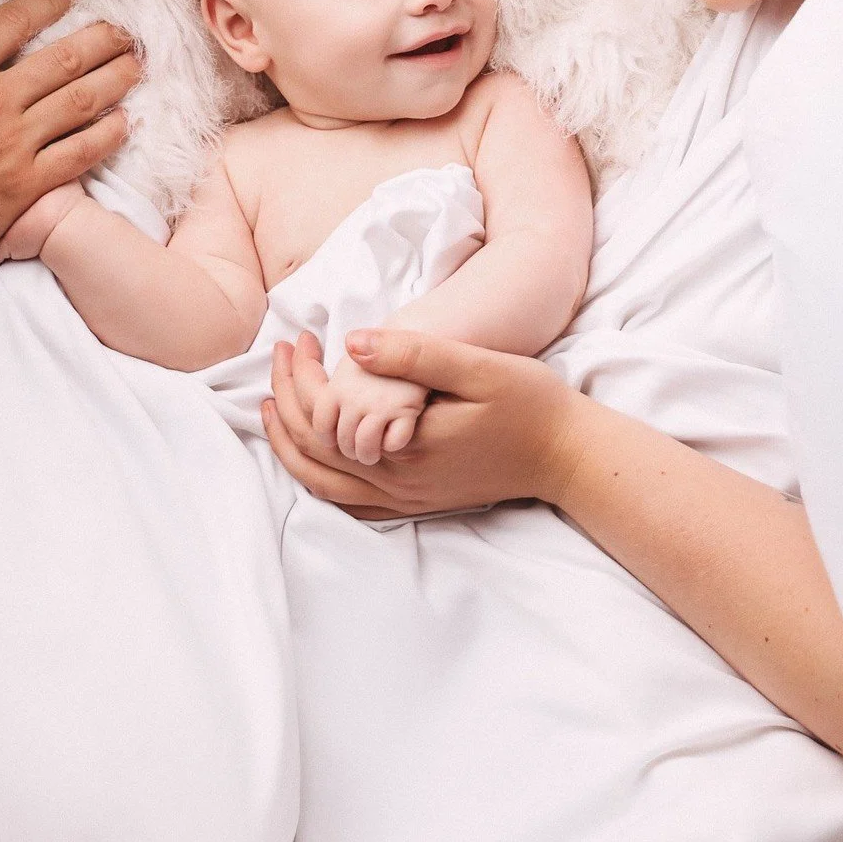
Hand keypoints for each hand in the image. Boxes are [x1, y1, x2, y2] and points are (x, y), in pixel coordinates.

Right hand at [0, 0, 141, 330]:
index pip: (13, 21)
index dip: (48, 2)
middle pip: (62, 59)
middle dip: (101, 39)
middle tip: (125, 31)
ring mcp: (12, 146)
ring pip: (81, 102)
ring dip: (116, 79)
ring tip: (136, 65)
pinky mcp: (26, 187)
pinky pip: (80, 153)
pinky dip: (108, 134)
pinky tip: (126, 123)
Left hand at [261, 329, 584, 519]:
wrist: (569, 455)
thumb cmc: (530, 404)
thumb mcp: (477, 366)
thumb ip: (413, 354)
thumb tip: (351, 342)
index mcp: (404, 447)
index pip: (323, 416)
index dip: (300, 375)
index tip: (300, 338)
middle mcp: (398, 482)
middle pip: (313, 451)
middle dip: (286, 401)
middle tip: (282, 354)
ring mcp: (408, 499)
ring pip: (323, 484)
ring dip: (291, 443)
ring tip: (274, 403)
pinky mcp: (419, 502)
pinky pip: (351, 503)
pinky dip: (319, 477)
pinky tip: (314, 453)